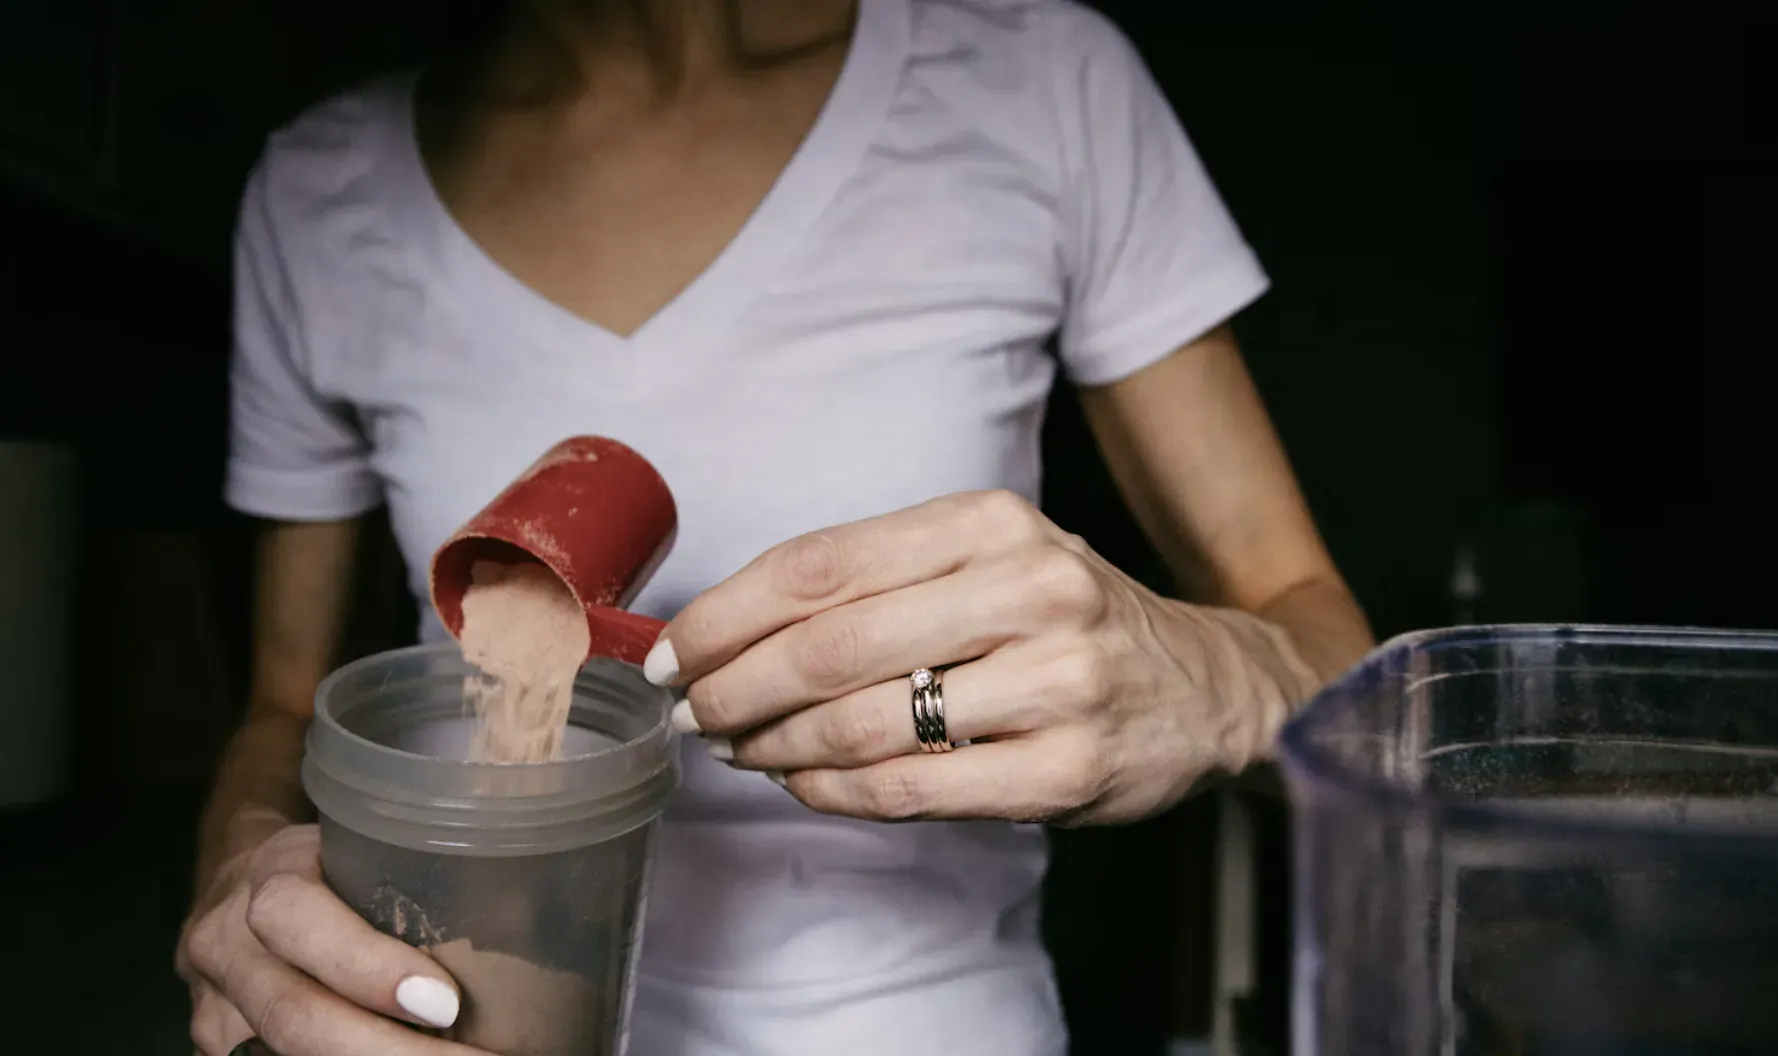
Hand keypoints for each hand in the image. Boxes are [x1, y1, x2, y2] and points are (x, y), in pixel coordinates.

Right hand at [177, 824, 483, 1055]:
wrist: (240, 881)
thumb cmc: (326, 864)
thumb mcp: (363, 846)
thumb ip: (419, 876)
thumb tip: (525, 913)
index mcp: (268, 878)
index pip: (300, 921)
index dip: (372, 970)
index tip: (447, 1004)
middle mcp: (228, 944)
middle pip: (294, 1015)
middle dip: (391, 1053)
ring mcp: (216, 1006)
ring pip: (283, 1054)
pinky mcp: (220, 1046)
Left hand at [646, 490, 1319, 824]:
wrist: (1207, 686)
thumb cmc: (1064, 618)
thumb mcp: (986, 558)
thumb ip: (875, 580)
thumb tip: (729, 630)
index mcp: (991, 521)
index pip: (819, 564)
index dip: (725, 614)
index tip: (672, 650)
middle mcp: (1029, 587)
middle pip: (828, 645)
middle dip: (733, 687)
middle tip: (690, 712)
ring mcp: (1056, 681)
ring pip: (864, 723)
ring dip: (775, 747)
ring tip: (738, 750)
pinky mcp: (1068, 769)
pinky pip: (913, 788)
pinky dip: (836, 793)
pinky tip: (804, 784)